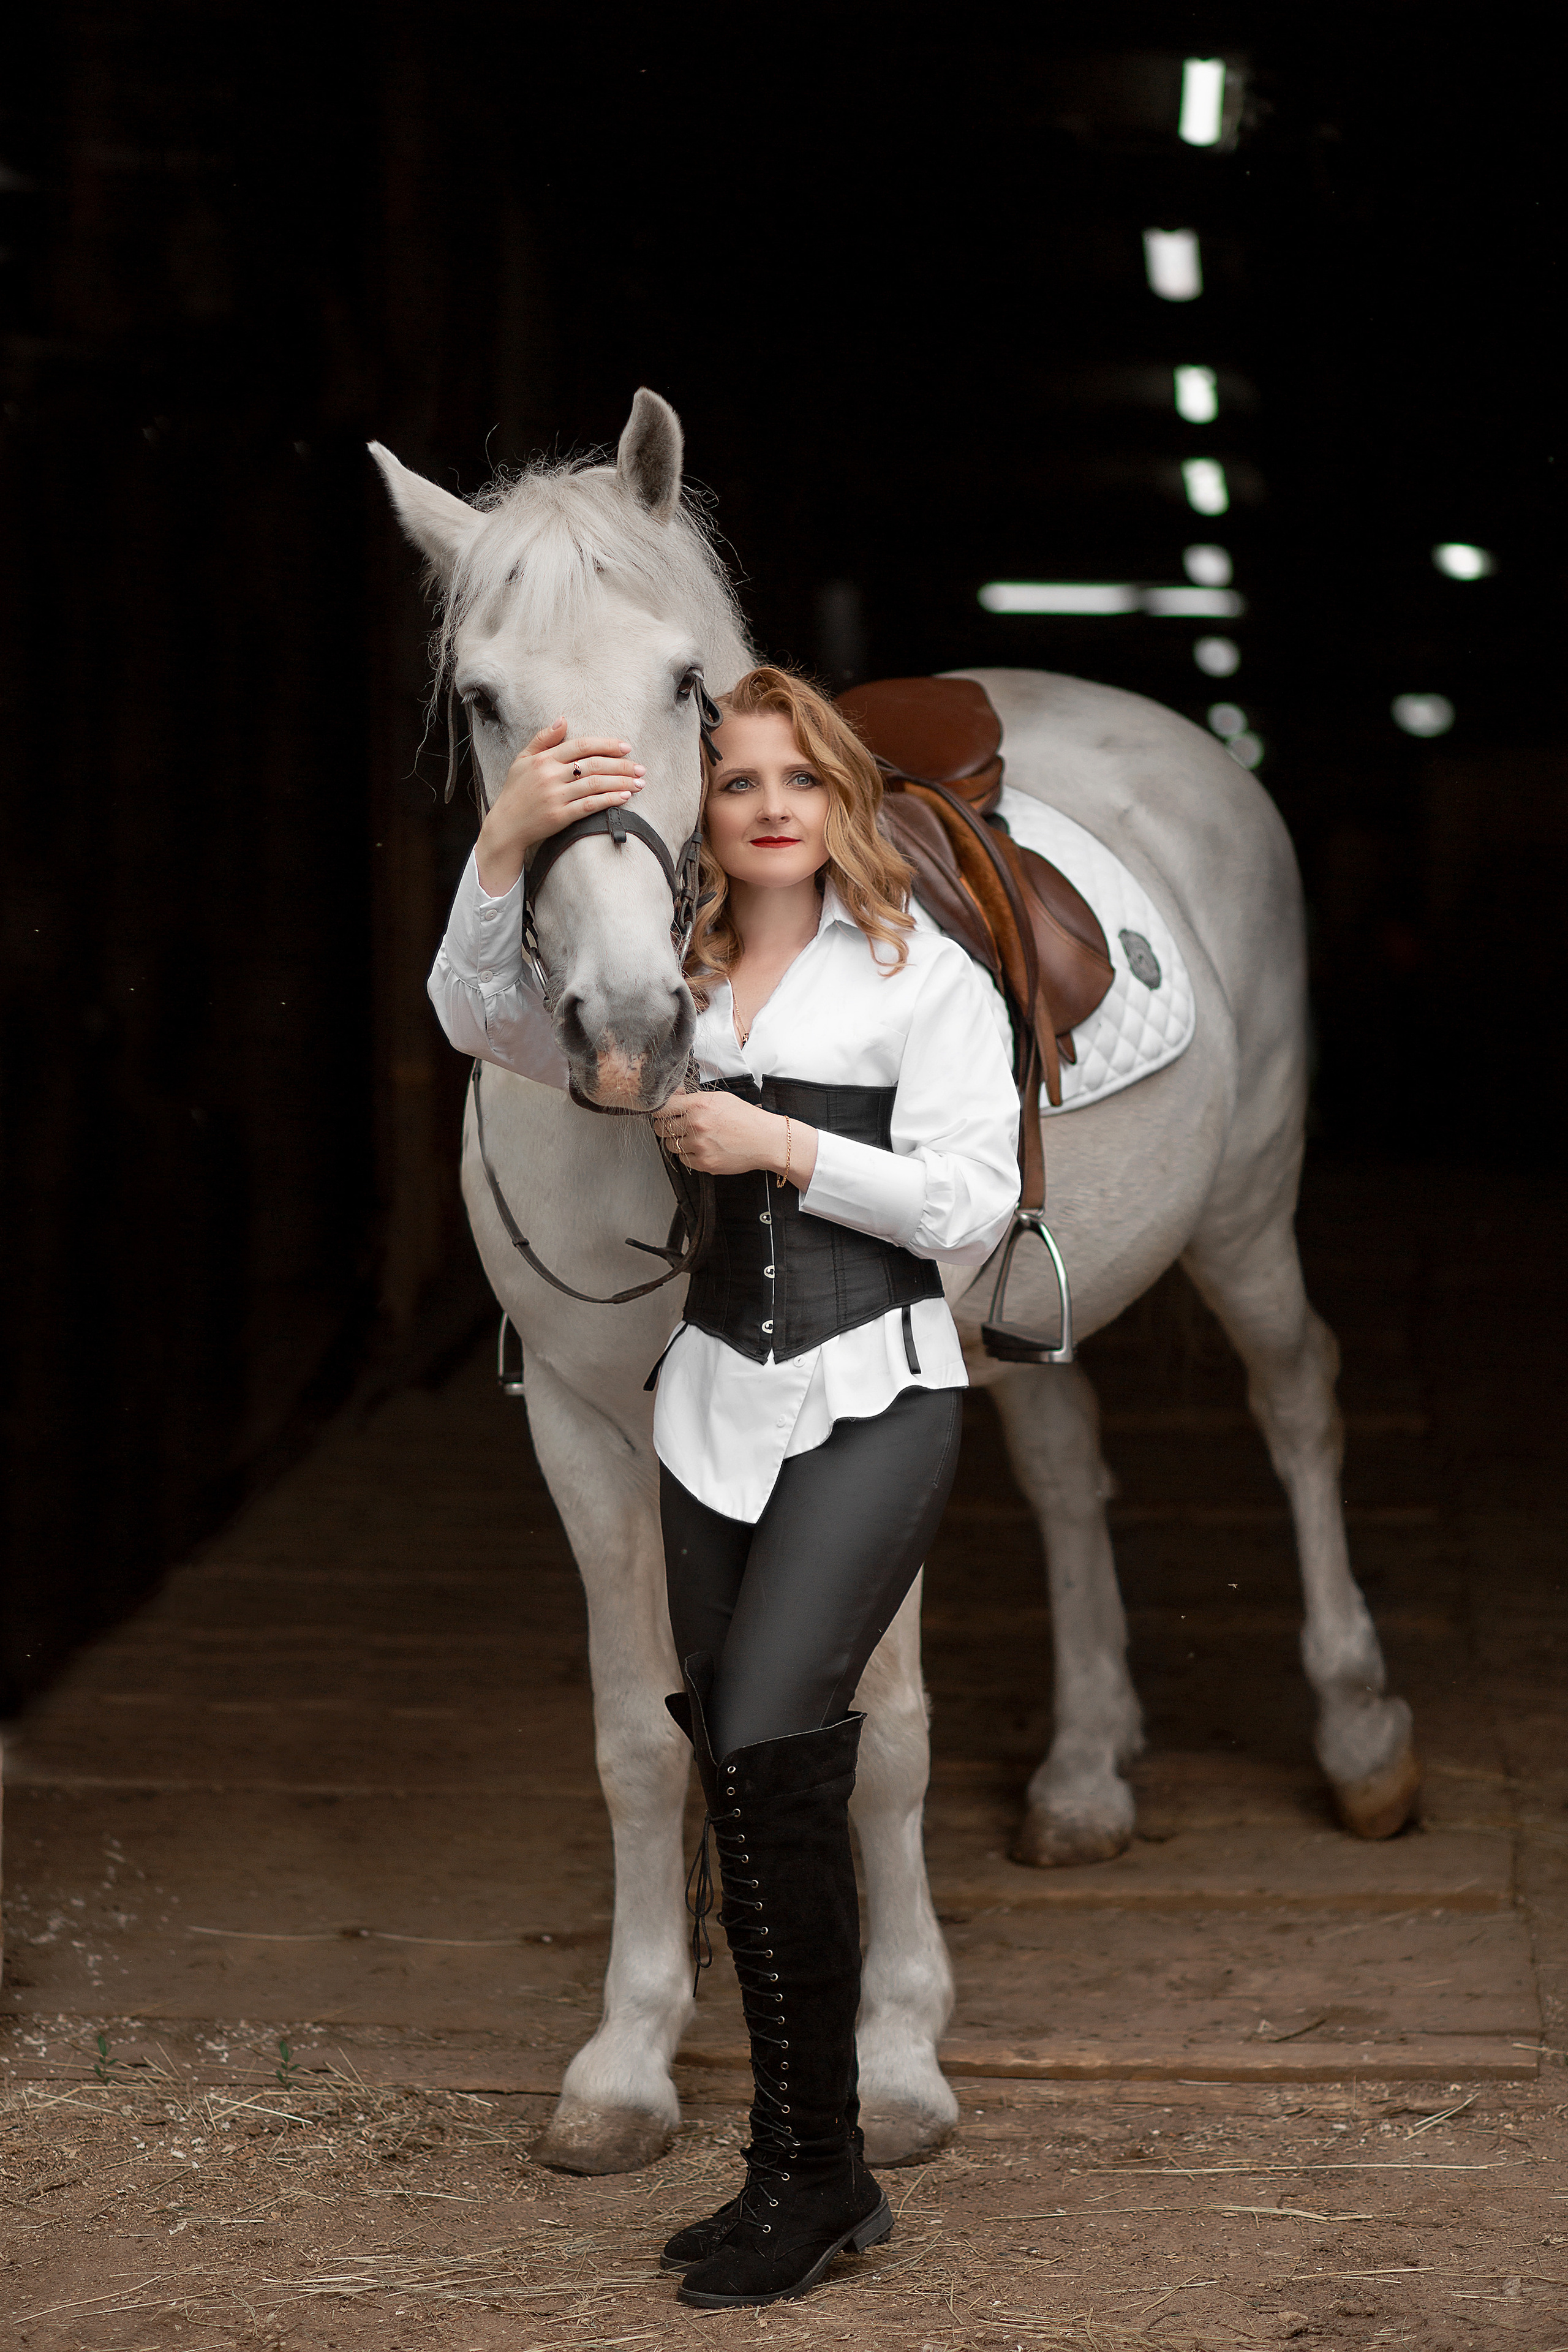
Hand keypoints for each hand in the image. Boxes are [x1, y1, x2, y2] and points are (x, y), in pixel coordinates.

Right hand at [474, 717, 644, 895]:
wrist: (506, 825)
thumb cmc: (516, 791)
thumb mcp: (523, 760)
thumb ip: (543, 739)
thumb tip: (563, 720)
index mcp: (544, 759)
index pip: (581, 746)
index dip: (606, 745)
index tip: (626, 747)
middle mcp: (550, 776)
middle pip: (593, 765)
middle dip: (621, 766)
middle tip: (641, 769)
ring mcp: (555, 796)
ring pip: (595, 785)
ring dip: (621, 783)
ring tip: (639, 784)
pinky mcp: (559, 816)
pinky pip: (589, 806)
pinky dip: (609, 800)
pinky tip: (624, 798)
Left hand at [652, 1090, 817, 1187]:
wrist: (765, 1140)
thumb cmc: (745, 1117)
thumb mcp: (719, 1098)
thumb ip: (693, 1098)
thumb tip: (672, 1097)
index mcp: (698, 1104)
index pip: (661, 1108)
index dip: (659, 1111)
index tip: (663, 1114)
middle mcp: (696, 1124)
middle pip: (661, 1128)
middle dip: (665, 1127)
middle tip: (676, 1127)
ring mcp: (699, 1146)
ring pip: (670, 1145)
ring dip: (677, 1142)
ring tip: (693, 1138)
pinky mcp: (704, 1163)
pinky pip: (683, 1160)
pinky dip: (688, 1155)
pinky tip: (702, 1148)